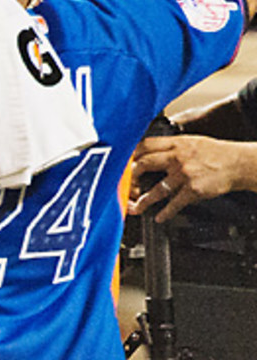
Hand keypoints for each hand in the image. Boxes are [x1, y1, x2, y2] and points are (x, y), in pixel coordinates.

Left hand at [129, 134, 256, 221]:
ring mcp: (184, 174)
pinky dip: (165, 213)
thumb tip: (148, 150)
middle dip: (130, 177)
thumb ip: (170, 145)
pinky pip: (175, 203)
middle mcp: (177, 158)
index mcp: (175, 144)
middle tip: (124, 186)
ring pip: (156, 189)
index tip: (121, 163)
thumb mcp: (190, 141)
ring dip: (143, 201)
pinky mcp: (193, 190)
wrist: (238, 163)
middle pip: (144, 164)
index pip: (145, 145)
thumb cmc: (215, 153)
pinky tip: (159, 217)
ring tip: (135, 208)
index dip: (130, 154)